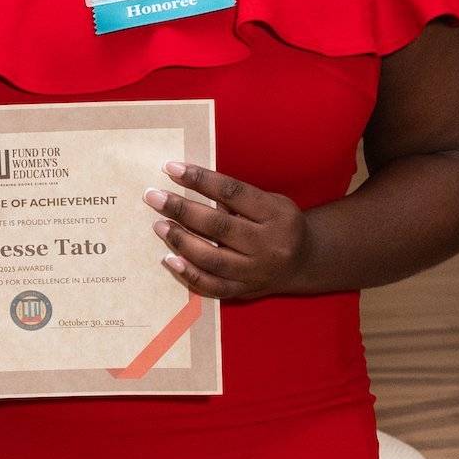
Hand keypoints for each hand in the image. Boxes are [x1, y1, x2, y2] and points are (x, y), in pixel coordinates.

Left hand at [144, 160, 310, 300]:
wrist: (304, 262)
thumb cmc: (278, 223)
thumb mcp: (270, 201)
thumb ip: (237, 198)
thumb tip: (189, 183)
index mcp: (275, 214)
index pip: (233, 193)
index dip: (200, 179)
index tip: (171, 168)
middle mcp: (268, 244)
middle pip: (218, 226)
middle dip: (181, 209)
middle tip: (154, 196)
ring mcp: (257, 271)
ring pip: (213, 259)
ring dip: (181, 241)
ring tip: (159, 225)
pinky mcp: (246, 291)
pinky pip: (213, 286)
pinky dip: (190, 274)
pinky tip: (170, 259)